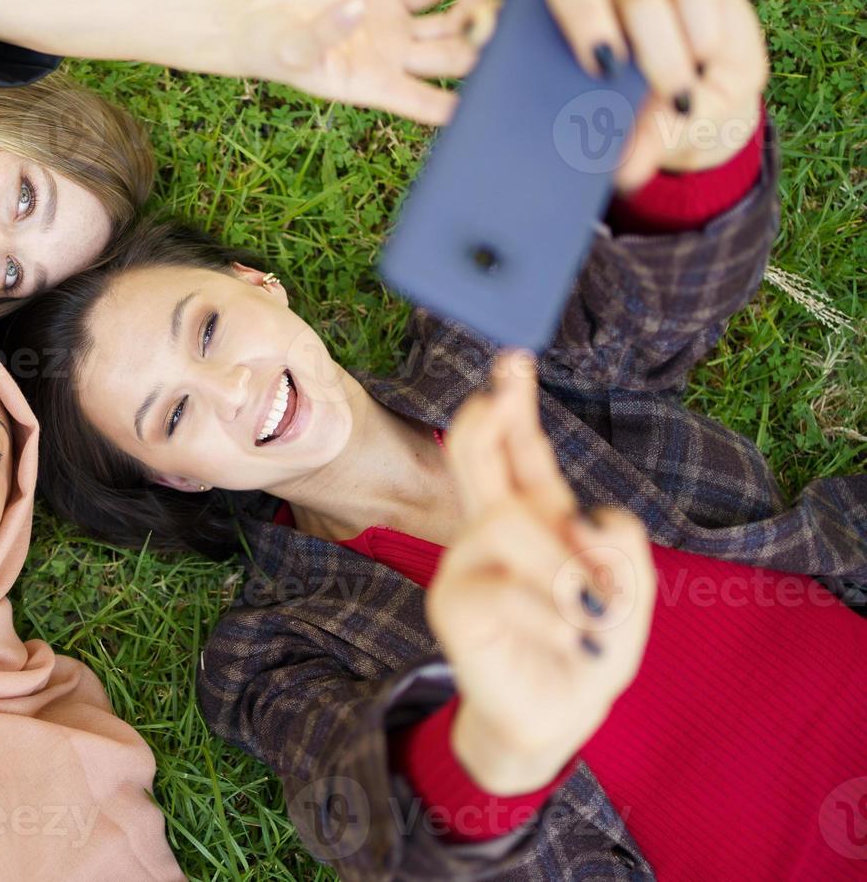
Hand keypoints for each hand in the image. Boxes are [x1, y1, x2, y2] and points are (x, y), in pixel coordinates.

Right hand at [234, 0, 489, 124]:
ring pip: (451, 24)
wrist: (257, 24)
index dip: (463, 105)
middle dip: (478, 41)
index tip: (491, 92)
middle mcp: (395, 63)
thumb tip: (355, 11)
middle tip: (489, 14)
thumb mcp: (288, 48)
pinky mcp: (390, 1)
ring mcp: (397, 32)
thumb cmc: (268, 48)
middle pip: (454, 59)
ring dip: (472, 4)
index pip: (430, 105)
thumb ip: (322, 34)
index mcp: (376, 87)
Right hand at [428, 351, 656, 793]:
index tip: (512, 362)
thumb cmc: (587, 651)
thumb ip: (622, 549)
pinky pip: (503, 587)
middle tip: (491, 394)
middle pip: (477, 457)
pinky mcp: (451, 602)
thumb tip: (580, 522)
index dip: (516, 407)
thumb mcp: (630, 596)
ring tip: (588, 617)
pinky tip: (567, 642)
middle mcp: (495, 530)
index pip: (523, 454)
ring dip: (560, 570)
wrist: (552, 718)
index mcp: (541, 519)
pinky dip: (550, 616)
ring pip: (507, 522)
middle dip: (484, 419)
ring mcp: (466, 562)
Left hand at [540, 0, 768, 189]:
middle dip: (583, 20)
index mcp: (556, 33)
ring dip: (658, 53)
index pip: (518, 9)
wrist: (708, 112)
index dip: (513, 23)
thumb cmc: (648, 126)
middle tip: (604, 70)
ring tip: (677, 100)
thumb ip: (624, 150)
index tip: (536, 61)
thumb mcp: (635, 142)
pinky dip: (699, 32)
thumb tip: (624, 172)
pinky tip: (704, 63)